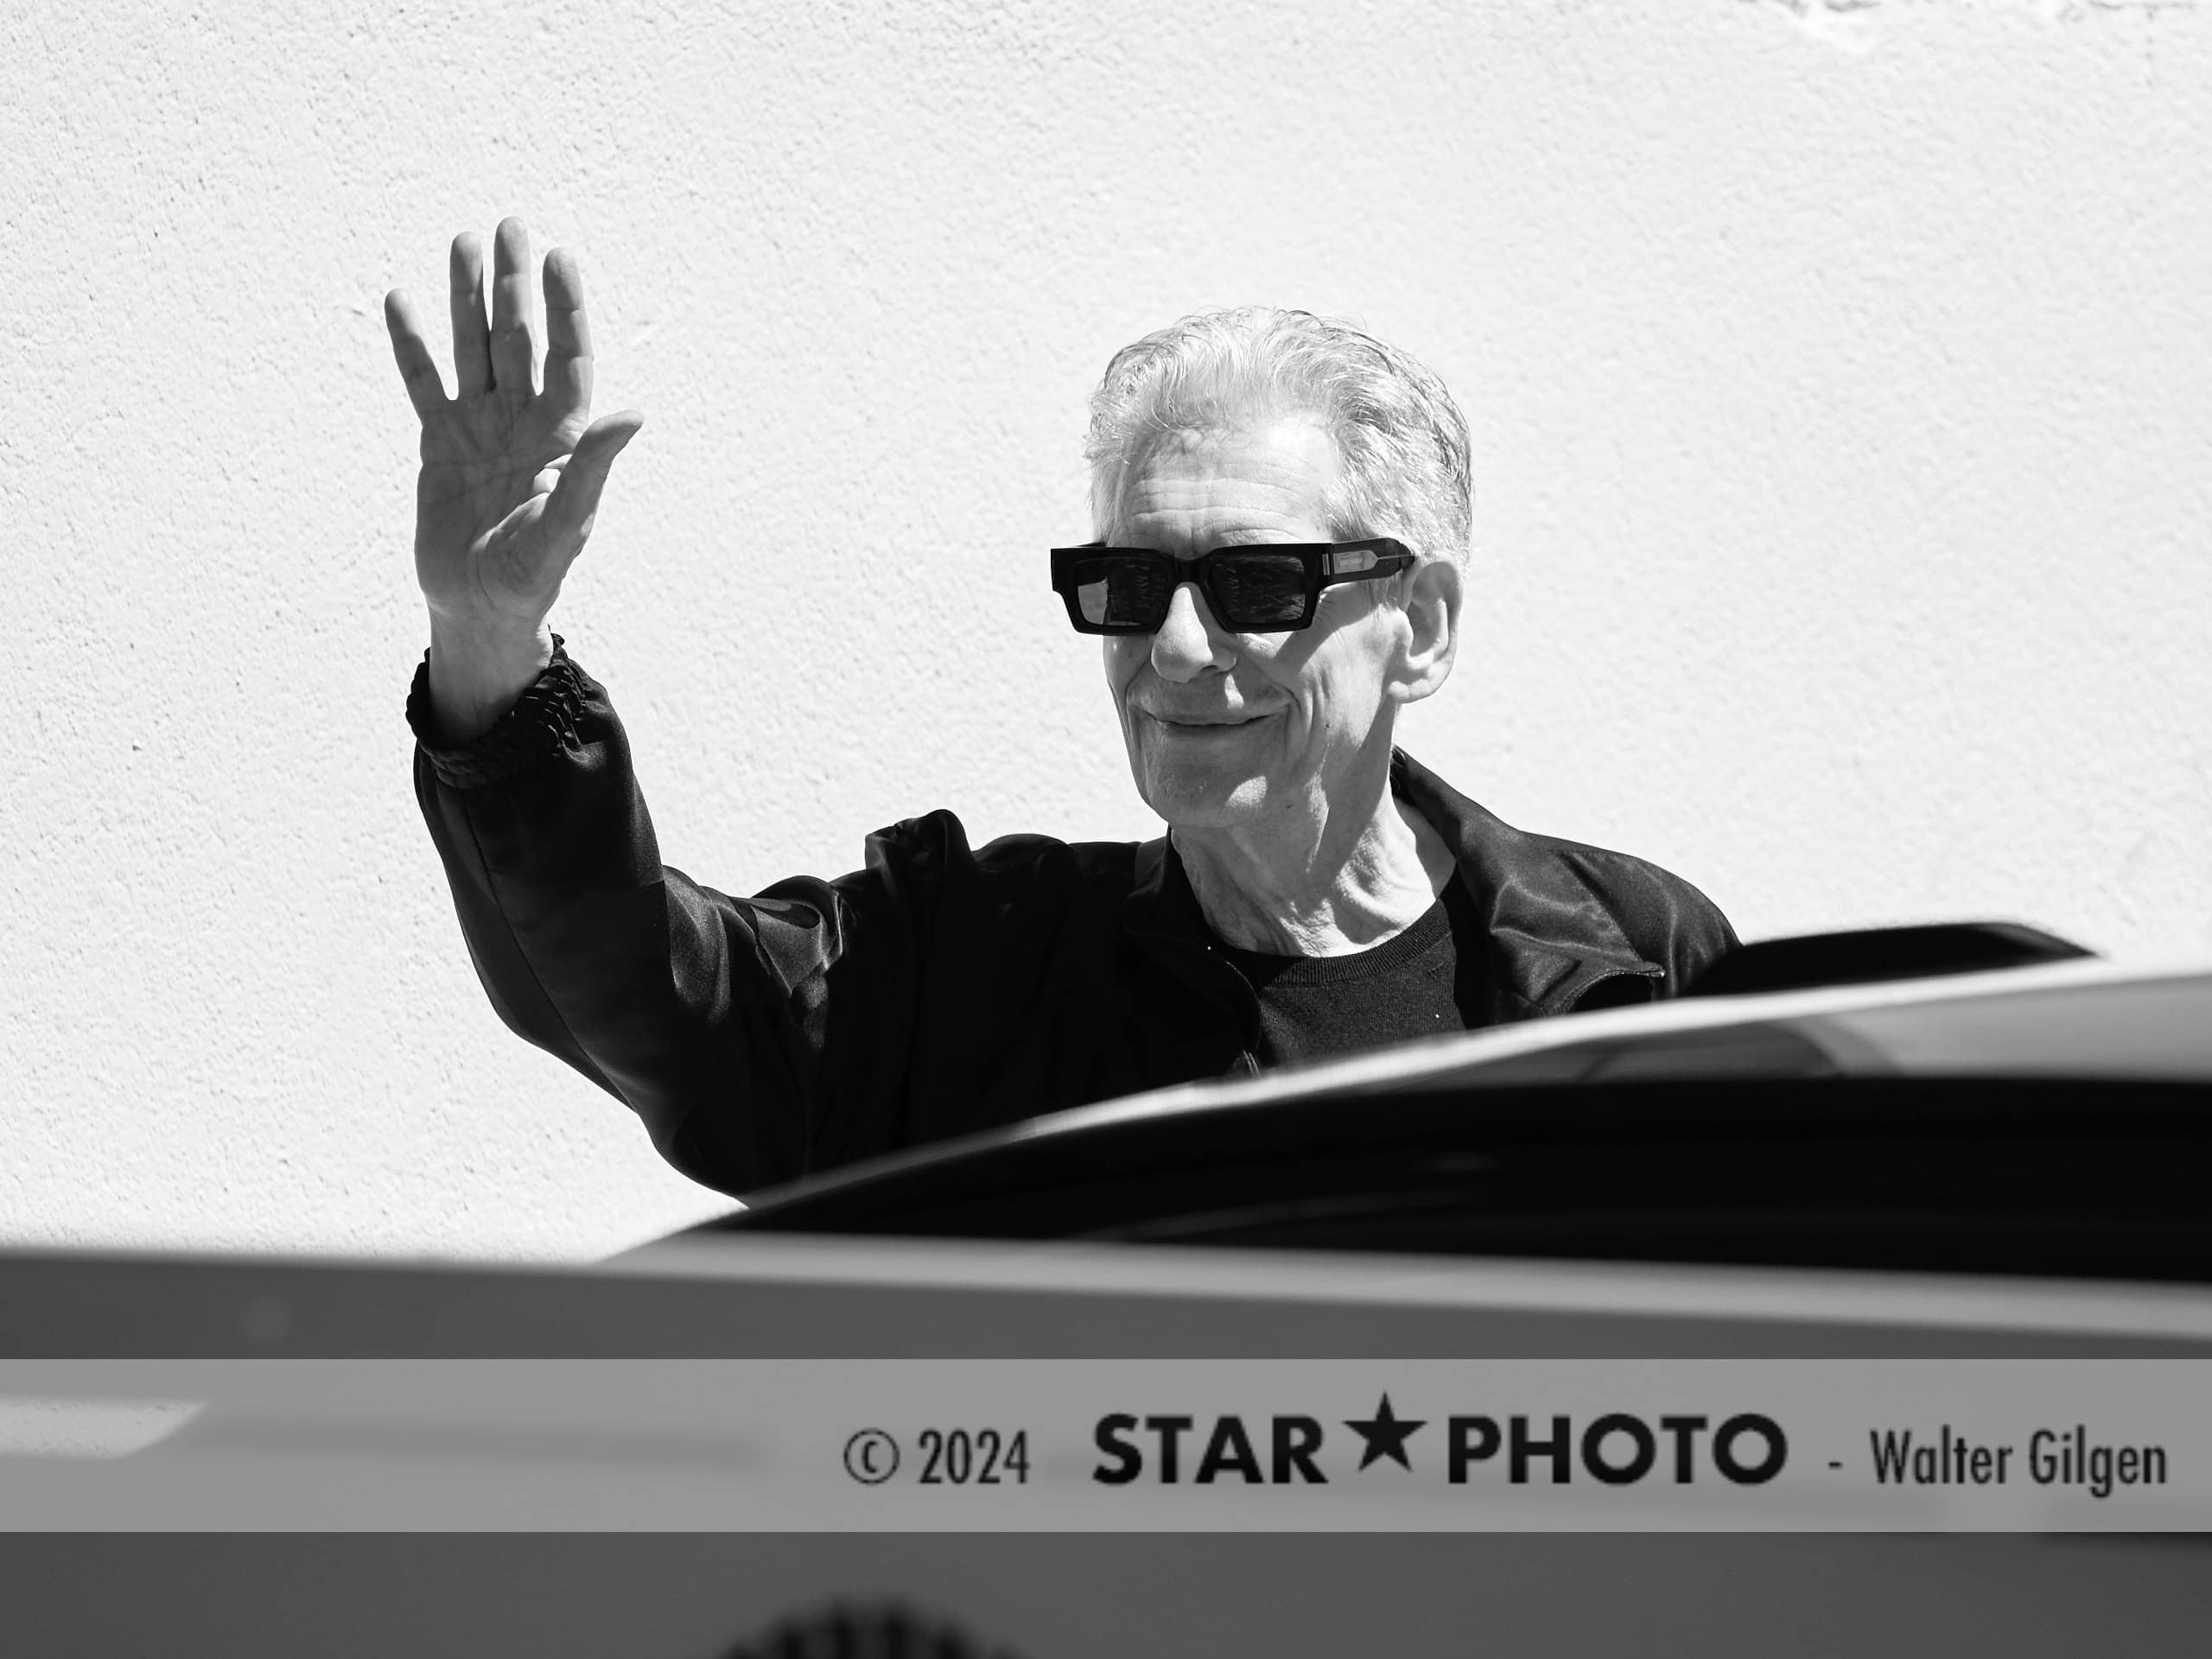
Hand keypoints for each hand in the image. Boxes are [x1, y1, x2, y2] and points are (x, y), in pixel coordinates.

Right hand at [385, 217, 641, 735]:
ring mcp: (480, 429)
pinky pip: (424, 385)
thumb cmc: (532, 576)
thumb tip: (633, 412)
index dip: (565, 309)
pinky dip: (413, 346)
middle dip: (516, 285)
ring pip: (474, 350)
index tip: (560, 257)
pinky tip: (402, 300)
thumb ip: (593, 469)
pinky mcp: (440, 445)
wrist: (481, 610)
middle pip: (519, 340)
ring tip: (466, 242)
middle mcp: (523, 423)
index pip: (567, 358)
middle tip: (513, 225)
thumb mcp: (565, 526)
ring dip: (469, 298)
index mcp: (561, 439)